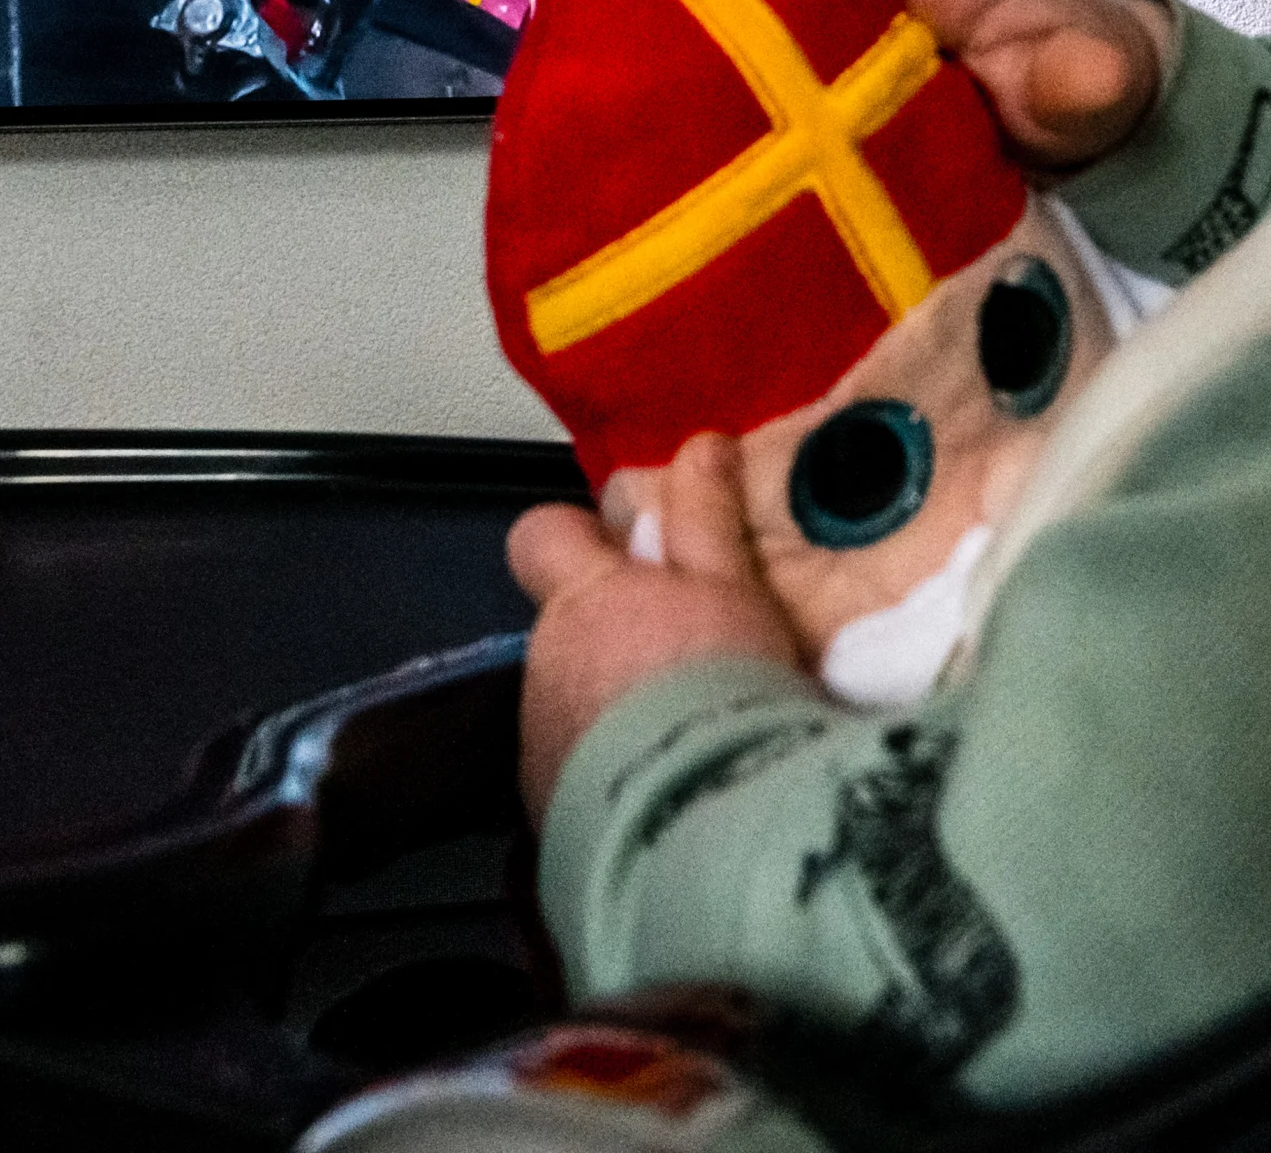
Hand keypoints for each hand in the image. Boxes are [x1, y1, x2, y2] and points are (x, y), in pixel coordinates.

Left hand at [508, 433, 804, 820]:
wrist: (702, 828)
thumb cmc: (723, 689)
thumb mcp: (731, 590)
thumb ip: (707, 515)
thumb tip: (701, 442)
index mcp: (583, 599)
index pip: (539, 536)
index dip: (575, 538)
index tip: (625, 555)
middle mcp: (543, 663)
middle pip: (563, 628)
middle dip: (611, 636)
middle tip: (688, 660)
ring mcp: (541, 740)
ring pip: (570, 701)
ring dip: (612, 709)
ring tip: (687, 737)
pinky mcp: (550, 811)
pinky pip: (575, 775)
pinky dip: (612, 777)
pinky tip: (668, 793)